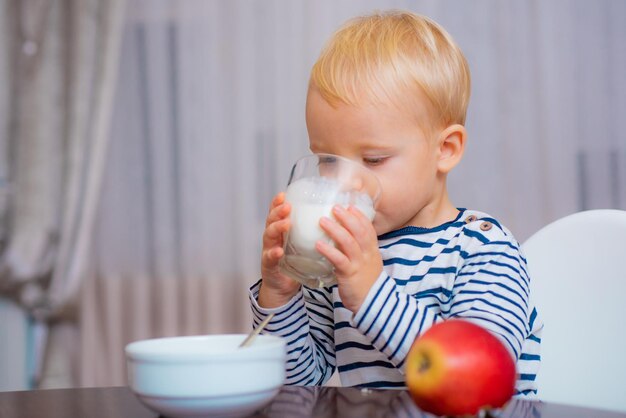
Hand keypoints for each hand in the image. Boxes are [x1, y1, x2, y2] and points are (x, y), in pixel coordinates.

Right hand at [258, 192, 300, 307]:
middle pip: (271, 220)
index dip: (278, 203)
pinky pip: (270, 258)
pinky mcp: (269, 265)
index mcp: (280, 231)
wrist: (283, 286)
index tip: (284, 193)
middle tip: (287, 206)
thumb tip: (330, 217)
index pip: (277, 213)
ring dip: (277, 228)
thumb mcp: (300, 244)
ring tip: (286, 224)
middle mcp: (272, 238)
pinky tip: (279, 251)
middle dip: (278, 211)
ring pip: (268, 235)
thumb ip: (308, 232)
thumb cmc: (293, 263)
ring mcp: (268, 250)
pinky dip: (274, 254)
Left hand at [317, 205, 382, 313]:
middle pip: (359, 231)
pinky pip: (339, 260)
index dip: (359, 216)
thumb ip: (358, 250)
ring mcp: (359, 264)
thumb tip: (344, 237)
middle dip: (347, 218)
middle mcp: (367, 254)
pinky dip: (328, 250)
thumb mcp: (367, 262)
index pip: (368, 228)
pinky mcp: (349, 274)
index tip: (349, 205)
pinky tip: (318, 244)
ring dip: (335, 230)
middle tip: (335, 207)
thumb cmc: (365, 282)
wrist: (371, 304)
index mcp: (372, 250)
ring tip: (322, 220)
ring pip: (349, 242)